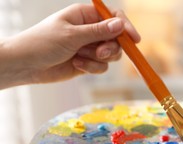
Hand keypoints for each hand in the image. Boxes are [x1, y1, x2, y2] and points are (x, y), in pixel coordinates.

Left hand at [0, 4, 139, 87]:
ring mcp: (89, 47)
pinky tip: (76, 65)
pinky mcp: (88, 63)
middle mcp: (90, 30)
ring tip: (81, 57)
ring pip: (111, 54)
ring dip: (98, 59)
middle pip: (116, 38)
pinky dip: (92, 68)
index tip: (134, 40)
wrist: (27, 65)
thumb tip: (120, 25)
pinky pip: (101, 66)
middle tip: (100, 53)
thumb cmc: (43, 43)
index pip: (113, 17)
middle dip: (110, 47)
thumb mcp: (72, 35)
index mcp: (85, 15)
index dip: (125, 27)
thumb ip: (98, 32)